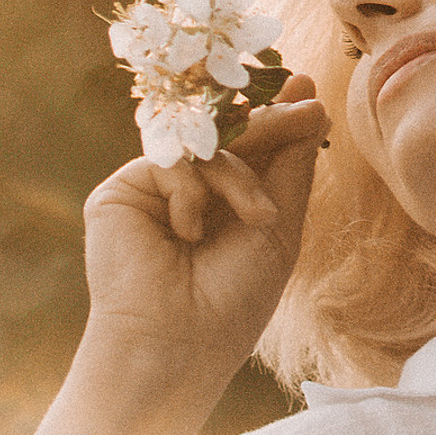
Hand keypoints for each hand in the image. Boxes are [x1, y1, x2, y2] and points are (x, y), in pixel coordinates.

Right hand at [78, 73, 330, 406]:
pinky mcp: (120, 193)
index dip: (279, 117)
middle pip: (229, 135)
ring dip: (241, 177)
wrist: (178, 342)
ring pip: (206, 145)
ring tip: (259, 218)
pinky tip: (187, 234)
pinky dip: (192, 193)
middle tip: (306, 107)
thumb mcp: (278, 226)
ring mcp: (154, 191)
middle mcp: (191, 193)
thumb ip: (291, 165)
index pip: (252, 147)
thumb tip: (314, 103)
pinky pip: (170, 161)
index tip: (308, 91)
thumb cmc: (234, 299)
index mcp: (227, 204)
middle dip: (271, 122)